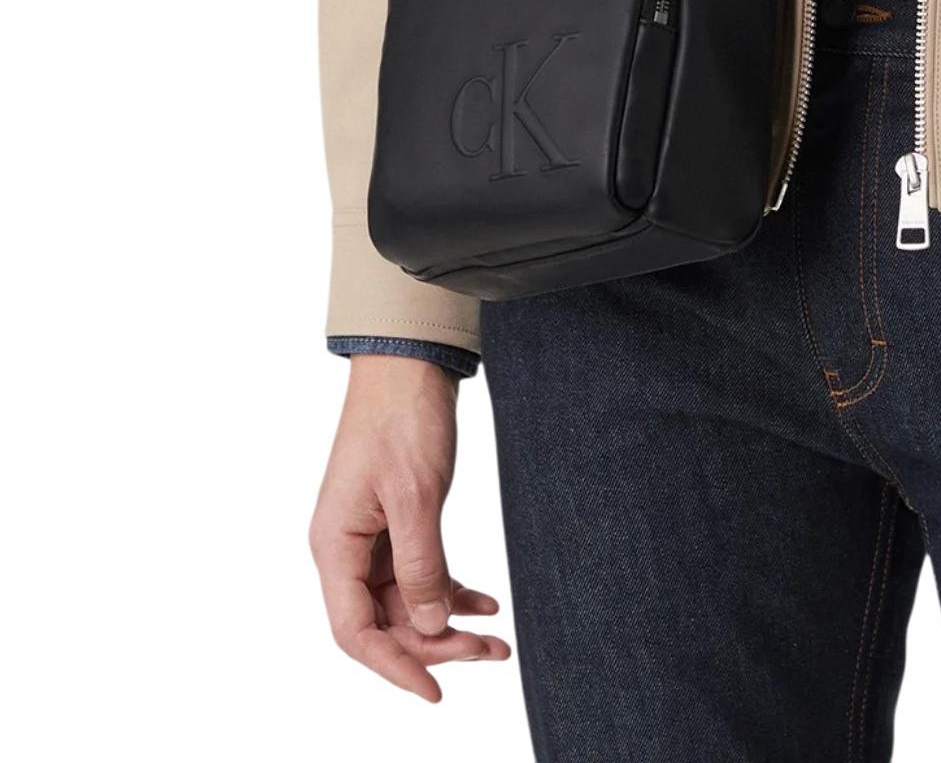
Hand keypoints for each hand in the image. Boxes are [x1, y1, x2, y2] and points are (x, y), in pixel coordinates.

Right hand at [310, 353, 511, 701]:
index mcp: (334, 545)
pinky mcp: (394, 520)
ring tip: (496, 639)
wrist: (409, 361)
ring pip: (406, 600)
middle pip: (384, 621)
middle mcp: (345, 547)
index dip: (394, 666)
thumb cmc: (402, 417)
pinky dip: (450, 588)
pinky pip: (418, 570)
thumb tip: (430, 625)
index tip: (434, 690)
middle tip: (488, 652)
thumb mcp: (416, 495)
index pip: (355, 631)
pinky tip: (484, 602)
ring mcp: (369, 535)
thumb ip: (421, 564)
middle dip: (434, 644)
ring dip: (447, 620)